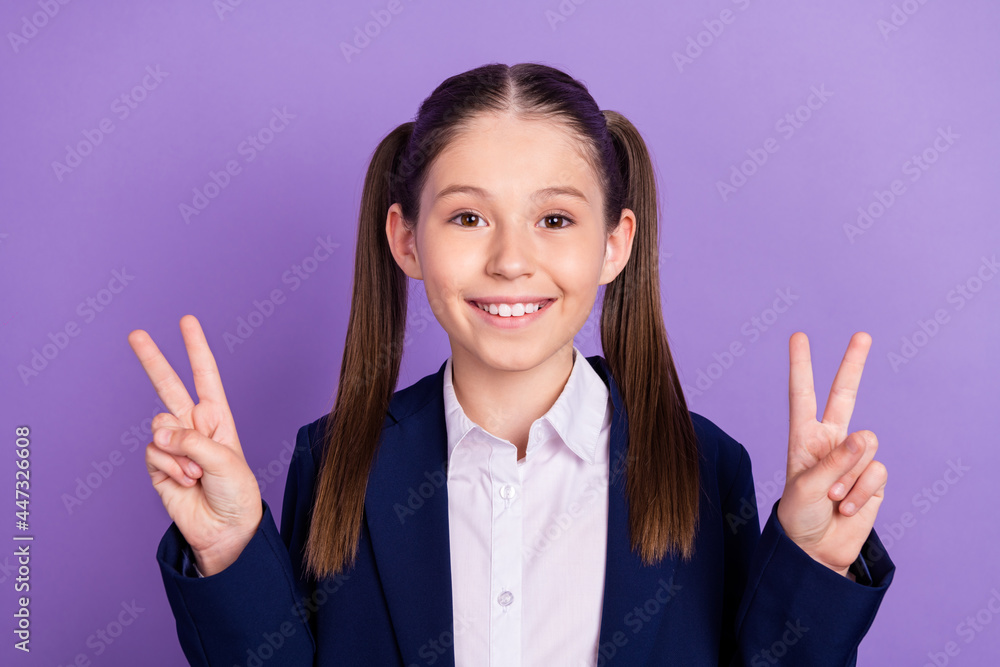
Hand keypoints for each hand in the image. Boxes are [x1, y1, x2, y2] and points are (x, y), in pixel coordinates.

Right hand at [128, 314, 261, 575]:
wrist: (226, 529)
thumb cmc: (236, 492)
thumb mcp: (225, 460)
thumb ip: (192, 440)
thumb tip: (160, 434)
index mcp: (218, 417)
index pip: (204, 376)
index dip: (195, 348)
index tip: (186, 321)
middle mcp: (194, 426)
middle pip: (168, 386)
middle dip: (153, 360)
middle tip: (135, 334)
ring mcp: (174, 445)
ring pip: (159, 427)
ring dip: (178, 451)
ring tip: (197, 472)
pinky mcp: (159, 466)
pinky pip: (154, 454)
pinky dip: (170, 468)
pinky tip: (186, 482)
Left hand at [776, 332, 887, 576]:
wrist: (816, 552)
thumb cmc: (799, 517)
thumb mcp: (805, 487)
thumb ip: (834, 461)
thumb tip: (865, 437)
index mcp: (804, 437)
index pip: (801, 395)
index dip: (801, 366)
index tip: (799, 337)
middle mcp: (830, 441)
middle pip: (844, 396)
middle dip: (853, 365)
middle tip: (862, 334)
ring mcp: (853, 459)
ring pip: (865, 447)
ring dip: (848, 478)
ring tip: (832, 498)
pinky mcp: (873, 479)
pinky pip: (876, 473)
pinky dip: (861, 492)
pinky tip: (847, 508)